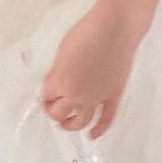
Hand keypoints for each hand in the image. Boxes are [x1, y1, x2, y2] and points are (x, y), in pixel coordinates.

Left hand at [39, 7, 138, 139]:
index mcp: (60, 82)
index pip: (46, 96)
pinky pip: (107, 119)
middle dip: (53, 111)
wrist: (116, 27)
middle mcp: (77, 95)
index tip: (46, 91)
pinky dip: (100, 129)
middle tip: (52, 106)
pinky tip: (93, 135)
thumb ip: (58, 70)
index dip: (45, 94)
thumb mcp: (63, 50)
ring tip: (65, 124)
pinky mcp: (113, 96)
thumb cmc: (88, 31)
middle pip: (59, 113)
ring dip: (70, 126)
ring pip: (80, 122)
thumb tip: (56, 80)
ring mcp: (97, 98)